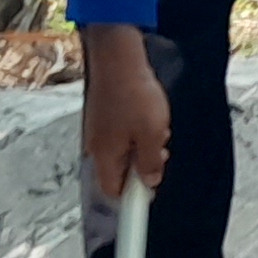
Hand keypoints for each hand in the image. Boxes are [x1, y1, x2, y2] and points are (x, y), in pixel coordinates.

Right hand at [81, 25, 170, 190]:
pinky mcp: (103, 116)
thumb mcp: (152, 133)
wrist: (118, 57)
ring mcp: (98, 130)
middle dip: (144, 166)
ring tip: (156, 125)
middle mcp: (97, 147)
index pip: (113, 193)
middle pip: (121, 172)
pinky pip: (122, 135)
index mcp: (105, 156)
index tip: (148, 197)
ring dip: (144, 145)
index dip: (132, 200)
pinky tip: (149, 114)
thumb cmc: (134, 94)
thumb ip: (150, 163)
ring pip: (125, 152)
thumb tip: (150, 182)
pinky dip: (138, 130)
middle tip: (160, 148)